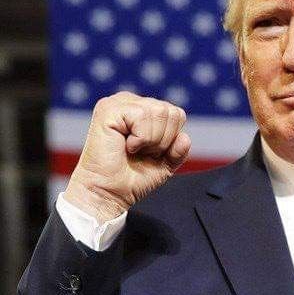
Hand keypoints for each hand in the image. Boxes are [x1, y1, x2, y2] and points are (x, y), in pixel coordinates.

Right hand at [63, 92, 190, 223]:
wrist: (109, 192)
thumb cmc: (132, 178)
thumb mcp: (165, 164)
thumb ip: (179, 150)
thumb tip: (185, 137)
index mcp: (144, 110)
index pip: (177, 114)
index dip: (171, 139)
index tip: (150, 152)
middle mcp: (131, 102)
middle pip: (171, 112)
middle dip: (162, 140)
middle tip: (142, 152)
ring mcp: (119, 103)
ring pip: (159, 112)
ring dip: (151, 140)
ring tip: (133, 149)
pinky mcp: (108, 109)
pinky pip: (142, 116)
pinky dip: (140, 138)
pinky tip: (126, 145)